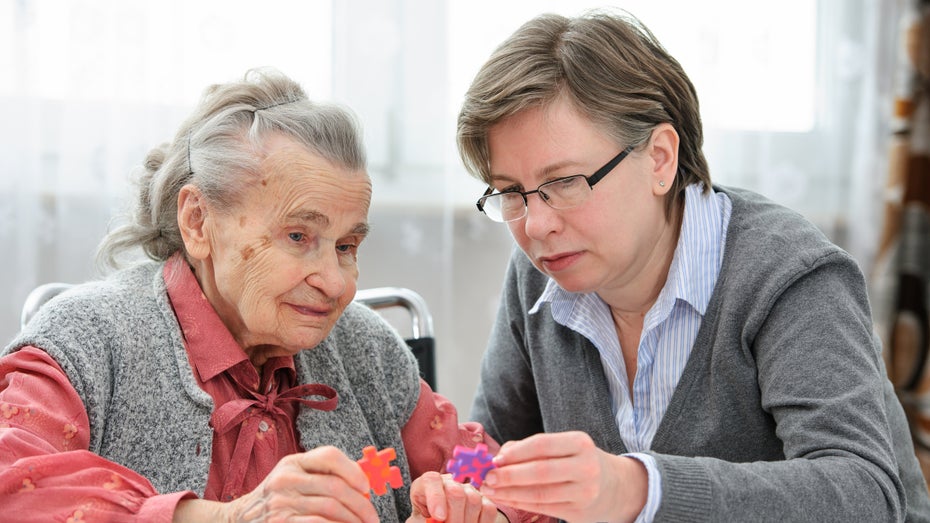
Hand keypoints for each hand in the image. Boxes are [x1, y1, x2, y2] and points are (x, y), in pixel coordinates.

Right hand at [174, 446, 377, 522]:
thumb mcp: (292, 480)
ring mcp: (281, 503)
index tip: (367, 488)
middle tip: (373, 518)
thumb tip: (363, 485)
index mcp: (292, 463)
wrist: (238, 521)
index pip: (329, 456)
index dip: (354, 471)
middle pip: (336, 486)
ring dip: (353, 520)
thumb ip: (320, 477)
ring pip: (331, 508)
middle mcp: (285, 479)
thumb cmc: (275, 501)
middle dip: (361, 505)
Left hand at [408, 471, 499, 522]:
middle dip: (453, 517)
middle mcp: (448, 483)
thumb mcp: (420, 522)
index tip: (438, 517)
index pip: (431, 480)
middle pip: (456, 491)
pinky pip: (488, 509)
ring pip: (473, 501)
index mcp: (426, 486)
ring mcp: (468, 490)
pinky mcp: (484, 500)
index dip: (436, 497)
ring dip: (466, 522)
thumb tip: (438, 519)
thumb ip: (423, 520)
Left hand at [479, 431, 646, 522]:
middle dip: (509, 475)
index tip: (495, 458)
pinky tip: (506, 498)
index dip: (516, 452)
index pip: (542, 445)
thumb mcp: (564, 447)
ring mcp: (584, 492)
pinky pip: (543, 507)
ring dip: (510, 492)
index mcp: (580, 443)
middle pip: (541, 471)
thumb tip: (500, 456)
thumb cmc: (578, 461)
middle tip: (487, 477)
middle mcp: (586, 467)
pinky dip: (521, 502)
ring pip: (540, 493)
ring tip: (490, 489)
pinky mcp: (579, 512)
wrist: (615, 487)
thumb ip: (532, 448)